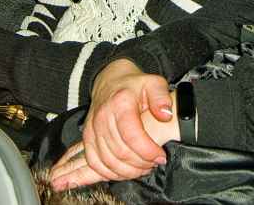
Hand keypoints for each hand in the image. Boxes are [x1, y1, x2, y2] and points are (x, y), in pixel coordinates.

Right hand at [50, 60, 171, 189]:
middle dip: (141, 164)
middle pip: (120, 152)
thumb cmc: (135, 86)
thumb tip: (165, 115)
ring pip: (108, 161)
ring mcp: (92, 129)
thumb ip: (162, 98)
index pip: (132, 136)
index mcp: (120, 104)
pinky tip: (126, 170)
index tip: (161, 157)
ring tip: (143, 167)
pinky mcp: (87, 139)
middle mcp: (103, 117)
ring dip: (128, 171)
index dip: (148, 151)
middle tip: (154, 163)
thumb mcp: (154, 84)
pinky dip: (111, 172)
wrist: (111, 81)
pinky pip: (95, 163)